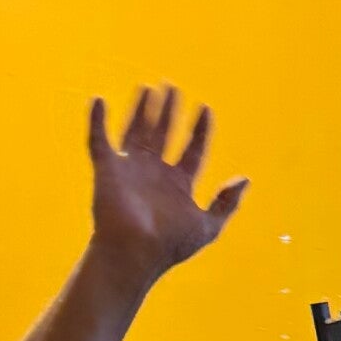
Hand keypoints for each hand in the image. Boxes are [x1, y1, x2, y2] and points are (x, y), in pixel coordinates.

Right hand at [89, 87, 246, 280]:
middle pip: (163, 135)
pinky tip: (98, 101)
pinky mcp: (107, 170)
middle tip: (172, 88)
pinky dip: (97, 121)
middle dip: (168, 112)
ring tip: (149, 88)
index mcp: (178, 184)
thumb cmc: (170, 244)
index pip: (192, 150)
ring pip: (136, 131)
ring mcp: (130, 170)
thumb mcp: (207, 226)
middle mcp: (154, 173)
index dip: (199, 130)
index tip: (205, 109)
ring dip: (141, 109)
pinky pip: (99, 141)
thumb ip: (226, 203)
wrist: (134, 253)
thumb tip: (244, 179)